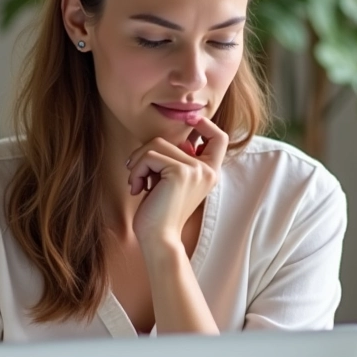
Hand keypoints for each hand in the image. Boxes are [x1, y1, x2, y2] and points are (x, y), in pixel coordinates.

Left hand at [126, 116, 227, 251]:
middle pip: (171, 139)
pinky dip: (136, 170)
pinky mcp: (180, 172)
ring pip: (156, 145)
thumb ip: (175, 159)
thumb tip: (171, 139)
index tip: (191, 118)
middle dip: (147, 153)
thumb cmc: (160, 212)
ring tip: (137, 183)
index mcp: (209, 172)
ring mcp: (196, 169)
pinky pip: (149, 156)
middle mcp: (207, 169)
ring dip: (138, 163)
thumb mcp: (170, 181)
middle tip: (139, 174)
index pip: (220, 138)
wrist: (159, 238)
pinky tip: (137, 188)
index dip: (206, 124)